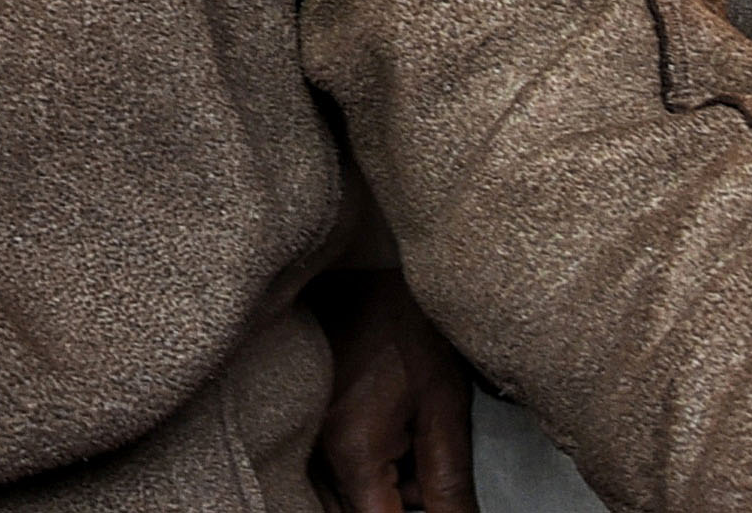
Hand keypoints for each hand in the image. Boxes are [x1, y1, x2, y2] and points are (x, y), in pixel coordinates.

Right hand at [316, 270, 475, 512]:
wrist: (361, 264)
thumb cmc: (407, 324)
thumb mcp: (444, 405)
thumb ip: (449, 483)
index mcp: (353, 451)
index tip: (436, 503)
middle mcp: (315, 449)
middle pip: (360, 512)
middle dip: (400, 500)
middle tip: (425, 453)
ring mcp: (303, 434)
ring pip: (347, 494)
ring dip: (382, 484)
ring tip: (408, 431)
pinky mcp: (302, 420)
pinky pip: (334, 467)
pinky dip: (365, 464)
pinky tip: (387, 427)